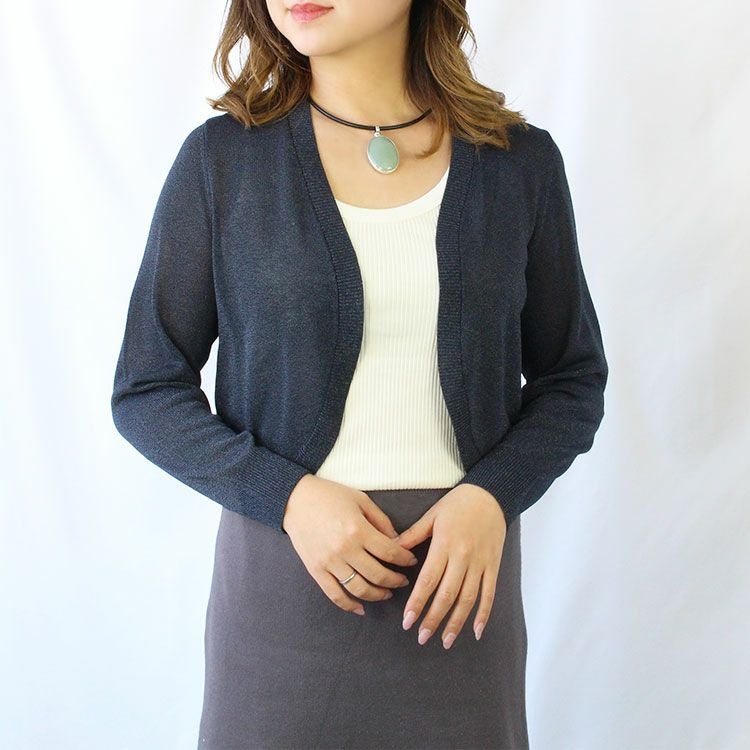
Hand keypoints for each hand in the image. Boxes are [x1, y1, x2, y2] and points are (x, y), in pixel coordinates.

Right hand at [282, 475, 419, 615]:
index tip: (411, 561)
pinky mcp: (315, 570)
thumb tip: (397, 541)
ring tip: (387, 593)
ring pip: (359, 589)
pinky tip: (360, 608)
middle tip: (403, 580)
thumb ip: (381, 521)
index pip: (390, 552)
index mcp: (358, 529)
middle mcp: (345, 549)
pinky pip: (335, 594)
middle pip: (378, 575)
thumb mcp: (361, 500)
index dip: (405, 559)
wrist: (295, 499)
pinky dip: (349, 605)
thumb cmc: (329, 496)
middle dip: (396, 580)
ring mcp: (329, 562)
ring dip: (378, 595)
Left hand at [394, 484, 506, 648]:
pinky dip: (483, 614)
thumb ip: (412, 535)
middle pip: (447, 594)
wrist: (491, 495)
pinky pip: (489, 594)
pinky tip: (476, 631)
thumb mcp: (432, 515)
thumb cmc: (458, 504)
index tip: (407, 621)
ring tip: (445, 640)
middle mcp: (463, 557)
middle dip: (433, 618)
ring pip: (468, 599)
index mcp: (444, 544)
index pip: (428, 580)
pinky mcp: (494, 566)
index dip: (417, 603)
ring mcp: (480, 563)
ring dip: (456, 622)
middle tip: (422, 637)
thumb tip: (391, 549)